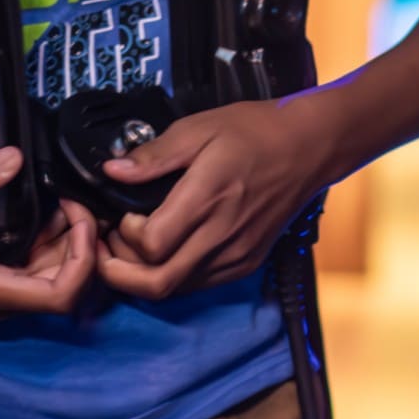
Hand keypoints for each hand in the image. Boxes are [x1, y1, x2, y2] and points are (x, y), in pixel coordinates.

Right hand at [0, 149, 98, 320]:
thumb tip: (16, 157)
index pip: (60, 296)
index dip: (83, 259)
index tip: (76, 216)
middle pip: (61, 286)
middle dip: (78, 244)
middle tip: (70, 199)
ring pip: (45, 280)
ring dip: (61, 245)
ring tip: (58, 200)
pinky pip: (25, 273)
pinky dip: (41, 247)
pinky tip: (36, 213)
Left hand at [95, 101, 332, 299]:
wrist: (311, 147)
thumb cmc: (256, 131)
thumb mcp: (199, 128)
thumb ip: (154, 154)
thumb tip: (112, 170)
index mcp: (208, 197)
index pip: (152, 245)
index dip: (126, 236)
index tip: (123, 213)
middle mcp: (223, 234)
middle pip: (158, 283)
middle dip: (120, 273)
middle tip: (108, 248)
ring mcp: (237, 254)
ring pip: (176, 289)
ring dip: (145, 276)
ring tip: (133, 246)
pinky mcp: (246, 262)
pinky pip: (199, 283)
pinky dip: (173, 274)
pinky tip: (166, 249)